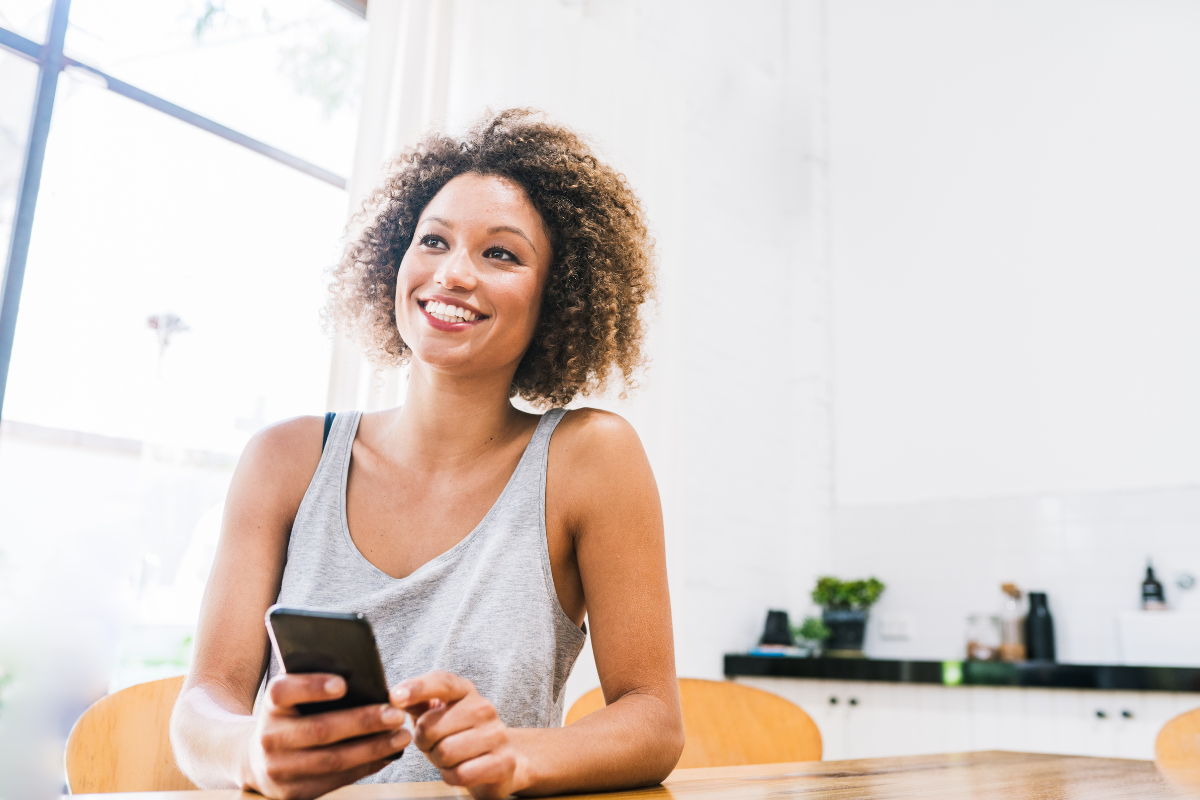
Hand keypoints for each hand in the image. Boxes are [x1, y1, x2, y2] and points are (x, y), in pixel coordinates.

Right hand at [241, 673, 410, 799]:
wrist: (256, 758)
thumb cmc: (290, 717)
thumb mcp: (293, 698)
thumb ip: (317, 687)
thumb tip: (369, 685)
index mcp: (270, 705)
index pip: (283, 692)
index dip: (312, 687)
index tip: (343, 684)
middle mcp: (270, 737)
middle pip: (319, 729)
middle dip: (363, 722)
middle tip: (396, 714)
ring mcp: (279, 768)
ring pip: (332, 759)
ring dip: (372, 748)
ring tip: (401, 737)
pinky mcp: (293, 792)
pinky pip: (335, 780)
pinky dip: (365, 766)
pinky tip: (386, 755)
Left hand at [394, 672, 528, 799]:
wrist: (501, 761)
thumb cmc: (460, 736)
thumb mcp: (437, 715)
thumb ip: (417, 703)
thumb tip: (395, 697)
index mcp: (465, 691)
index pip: (441, 682)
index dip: (417, 688)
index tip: (395, 697)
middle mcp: (483, 708)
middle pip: (430, 727)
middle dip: (424, 742)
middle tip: (435, 744)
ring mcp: (496, 734)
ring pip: (444, 752)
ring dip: (439, 761)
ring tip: (450, 758)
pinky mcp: (502, 762)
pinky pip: (460, 774)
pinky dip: (452, 777)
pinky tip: (460, 770)